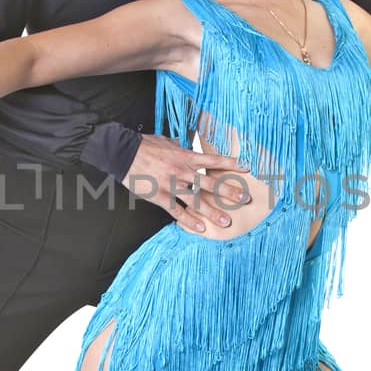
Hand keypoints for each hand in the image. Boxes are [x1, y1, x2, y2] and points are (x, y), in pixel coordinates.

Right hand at [123, 133, 251, 233]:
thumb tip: (185, 145)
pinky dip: (189, 221)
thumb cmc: (144, 145)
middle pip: (210, 183)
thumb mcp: (166, 142)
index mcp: (185, 156)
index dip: (231, 163)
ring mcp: (172, 185)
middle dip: (229, 191)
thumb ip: (179, 147)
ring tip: (226, 222)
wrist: (123, 153)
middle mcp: (182, 172)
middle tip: (244, 199)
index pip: (213, 160)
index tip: (247, 168)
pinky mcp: (160, 196)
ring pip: (196, 201)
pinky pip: (177, 211)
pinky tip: (201, 229)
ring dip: (213, 212)